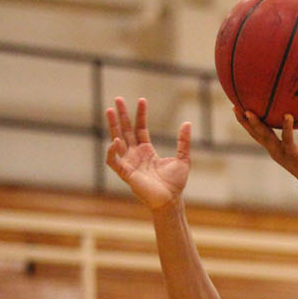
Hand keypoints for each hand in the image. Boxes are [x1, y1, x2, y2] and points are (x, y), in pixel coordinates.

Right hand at [106, 97, 189, 211]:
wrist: (170, 200)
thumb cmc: (175, 183)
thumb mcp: (183, 159)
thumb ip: (183, 142)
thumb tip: (187, 123)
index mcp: (147, 150)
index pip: (140, 128)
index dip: (140, 114)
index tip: (141, 100)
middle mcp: (135, 154)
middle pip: (126, 130)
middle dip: (121, 115)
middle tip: (118, 98)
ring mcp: (128, 162)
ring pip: (116, 140)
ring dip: (113, 125)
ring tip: (110, 110)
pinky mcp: (125, 173)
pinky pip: (113, 160)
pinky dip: (112, 151)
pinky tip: (116, 140)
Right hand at [234, 108, 297, 191]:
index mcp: (277, 148)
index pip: (259, 134)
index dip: (248, 123)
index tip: (239, 109)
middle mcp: (276, 151)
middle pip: (256, 134)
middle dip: (245, 122)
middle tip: (235, 106)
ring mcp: (283, 154)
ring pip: (266, 137)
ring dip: (257, 124)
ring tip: (250, 110)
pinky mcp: (294, 156)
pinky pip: (288, 139)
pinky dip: (287, 127)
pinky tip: (287, 115)